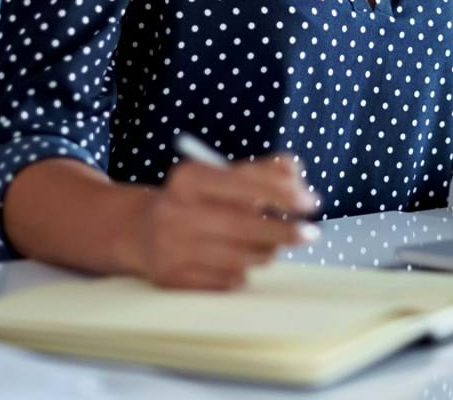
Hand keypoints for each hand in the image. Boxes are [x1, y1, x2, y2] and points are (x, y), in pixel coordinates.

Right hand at [115, 153, 321, 290]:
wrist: (141, 231)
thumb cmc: (197, 201)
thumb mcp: (222, 177)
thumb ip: (262, 171)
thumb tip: (296, 173)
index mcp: (189, 178)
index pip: (244, 183)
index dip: (283, 192)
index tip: (311, 202)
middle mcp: (175, 211)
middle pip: (243, 225)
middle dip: (284, 230)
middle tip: (310, 233)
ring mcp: (171, 248)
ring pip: (240, 258)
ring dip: (265, 253)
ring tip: (269, 246)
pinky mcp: (172, 279)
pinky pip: (227, 282)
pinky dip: (242, 274)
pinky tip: (239, 263)